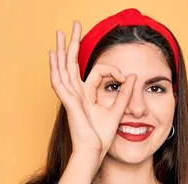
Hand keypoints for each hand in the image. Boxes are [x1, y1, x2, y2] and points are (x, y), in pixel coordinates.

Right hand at [48, 21, 136, 160]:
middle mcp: (77, 94)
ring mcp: (71, 98)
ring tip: (60, 33)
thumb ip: (124, 93)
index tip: (127, 78)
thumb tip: (133, 77)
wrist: (93, 152)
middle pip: (72, 64)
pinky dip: (56, 68)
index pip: (98, 72)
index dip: (115, 71)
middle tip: (74, 26)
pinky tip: (54, 55)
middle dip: (73, 44)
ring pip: (64, 68)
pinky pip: (60, 83)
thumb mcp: (117, 110)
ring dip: (63, 50)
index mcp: (87, 96)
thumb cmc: (101, 137)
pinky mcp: (69, 104)